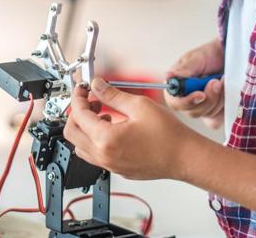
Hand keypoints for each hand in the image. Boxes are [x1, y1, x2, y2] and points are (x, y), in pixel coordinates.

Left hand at [64, 78, 197, 179]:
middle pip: (71, 133)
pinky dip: (94, 140)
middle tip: (90, 100)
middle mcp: (104, 155)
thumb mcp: (139, 106)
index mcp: (106, 139)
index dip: (78, 97)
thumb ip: (113, 95)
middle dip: (77, 113)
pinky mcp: (116, 169)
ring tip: (103, 115)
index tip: (82, 89)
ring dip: (85, 128)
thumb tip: (97, 86)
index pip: (78, 114)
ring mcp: (110, 165)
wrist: (184, 157)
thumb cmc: (169, 136)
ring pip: (80, 146)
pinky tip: (112, 128)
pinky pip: (94, 155)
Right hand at [164, 39, 224, 129]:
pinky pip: (218, 117)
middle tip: (216, 81)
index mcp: (175, 88)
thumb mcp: (196, 59)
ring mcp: (200, 107)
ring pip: (207, 114)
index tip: (201, 94)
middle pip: (193, 112)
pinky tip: (225, 91)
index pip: (175, 102)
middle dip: (209, 98)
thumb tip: (168, 77)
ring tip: (222, 81)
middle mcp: (185, 100)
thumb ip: (184, 70)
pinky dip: (224, 105)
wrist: (227, 56)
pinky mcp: (212, 112)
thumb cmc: (208, 55)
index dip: (187, 101)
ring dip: (219, 98)